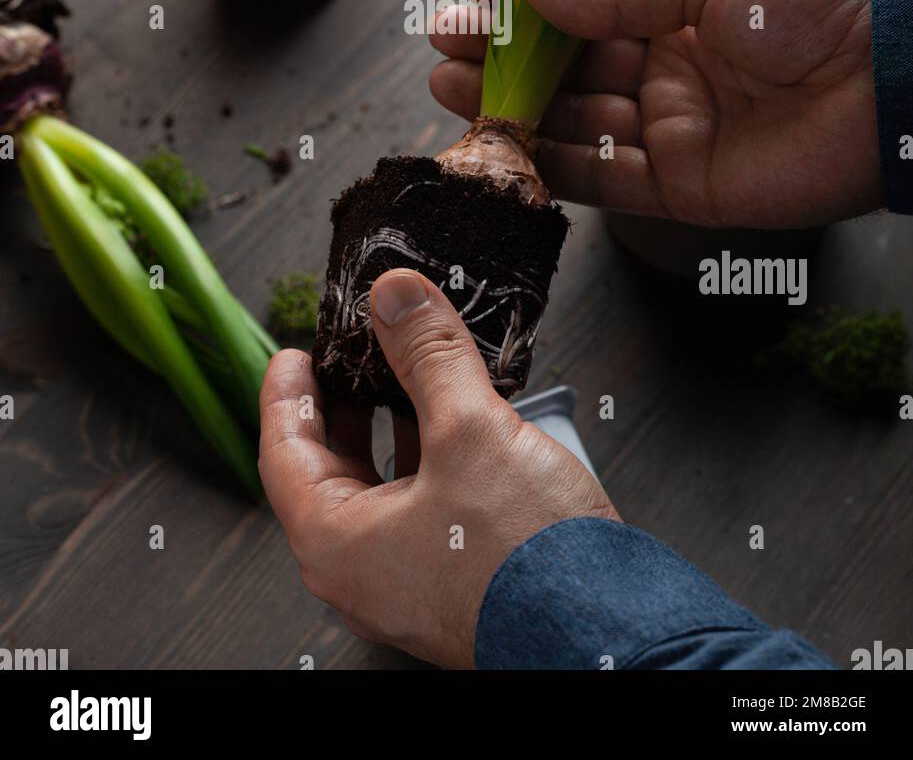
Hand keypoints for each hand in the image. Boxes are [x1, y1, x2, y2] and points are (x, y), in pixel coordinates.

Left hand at [259, 270, 615, 669]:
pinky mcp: (452, 582)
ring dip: (387, 427)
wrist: (609, 637)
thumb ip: (428, 354)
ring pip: (377, 488)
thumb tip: (395, 295)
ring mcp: (408, 582)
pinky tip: (455, 422)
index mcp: (338, 545)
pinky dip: (424, 456)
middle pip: (328, 470)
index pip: (284, 453)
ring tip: (404, 374)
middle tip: (350, 355)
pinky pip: (416, 507)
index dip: (287, 394)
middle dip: (341, 404)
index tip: (296, 352)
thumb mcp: (471, 431)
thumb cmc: (529, 564)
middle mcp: (363, 572)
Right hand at [430, 0, 882, 227]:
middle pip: (567, 64)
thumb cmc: (813, 4)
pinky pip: (603, 177)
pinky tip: (503, 142)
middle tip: (441, 42)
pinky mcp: (682, 186)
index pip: (584, 2)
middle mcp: (667, 68)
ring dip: (511, 104)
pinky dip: (552, 163)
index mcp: (678, 8)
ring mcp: (671, 129)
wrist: (892, 81)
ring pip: (573, 119)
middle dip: (502, 52)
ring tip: (446, 85)